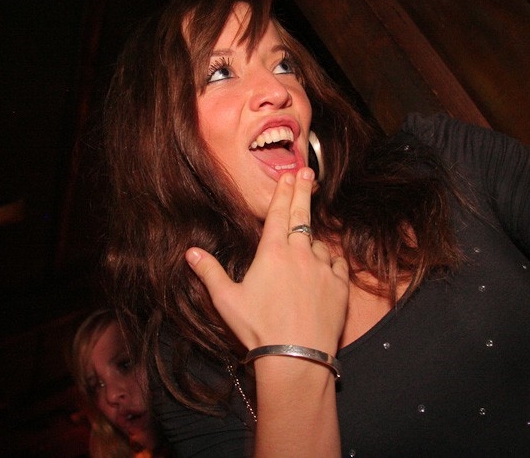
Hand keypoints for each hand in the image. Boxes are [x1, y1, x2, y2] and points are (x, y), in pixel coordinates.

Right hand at [186, 167, 349, 354]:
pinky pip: (337, 265)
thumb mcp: (226, 300)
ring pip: (320, 244)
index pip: (278, 213)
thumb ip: (209, 272)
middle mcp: (300, 253)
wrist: (296, 356)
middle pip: (302, 215)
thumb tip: (190, 252)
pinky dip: (331, 263)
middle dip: (303, 191)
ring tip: (307, 248)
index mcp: (272, 251)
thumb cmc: (257, 328)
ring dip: (313, 242)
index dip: (283, 192)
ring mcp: (323, 268)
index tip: (289, 175)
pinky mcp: (339, 286)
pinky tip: (326, 266)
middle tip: (308, 173)